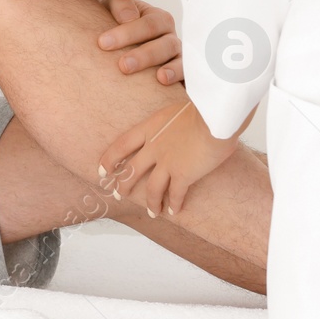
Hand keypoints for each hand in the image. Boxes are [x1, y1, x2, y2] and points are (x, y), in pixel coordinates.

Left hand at [97, 0, 182, 83]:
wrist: (114, 47)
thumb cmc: (111, 24)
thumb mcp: (111, 9)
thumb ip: (118, 5)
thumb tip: (128, 17)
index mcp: (157, 19)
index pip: (149, 24)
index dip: (128, 33)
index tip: (103, 43)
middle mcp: (170, 39)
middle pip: (166, 45)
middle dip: (145, 55)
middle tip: (123, 66)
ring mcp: (177, 59)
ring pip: (181, 62)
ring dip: (172, 69)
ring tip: (161, 78)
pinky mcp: (180, 79)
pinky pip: (187, 81)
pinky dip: (184, 83)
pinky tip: (174, 88)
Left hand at [99, 101, 238, 217]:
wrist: (216, 115)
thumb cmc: (204, 105)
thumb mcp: (177, 108)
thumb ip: (170, 120)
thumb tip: (175, 121)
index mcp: (150, 127)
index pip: (121, 145)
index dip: (109, 159)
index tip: (102, 170)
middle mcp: (154, 146)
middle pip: (131, 171)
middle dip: (123, 186)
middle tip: (119, 195)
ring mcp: (167, 162)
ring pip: (152, 189)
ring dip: (151, 203)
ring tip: (152, 212)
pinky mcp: (184, 174)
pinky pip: (175, 195)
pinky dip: (174, 205)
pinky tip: (174, 212)